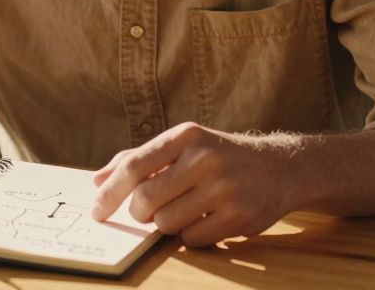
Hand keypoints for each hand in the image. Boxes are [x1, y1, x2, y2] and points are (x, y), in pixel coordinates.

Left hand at [91, 122, 296, 246]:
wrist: (278, 167)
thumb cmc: (218, 156)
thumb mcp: (183, 146)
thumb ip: (139, 159)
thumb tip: (97, 181)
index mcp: (186, 136)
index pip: (134, 165)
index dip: (110, 193)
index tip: (96, 212)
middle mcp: (205, 158)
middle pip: (146, 200)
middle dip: (139, 213)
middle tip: (147, 212)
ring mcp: (224, 188)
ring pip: (167, 223)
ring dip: (167, 224)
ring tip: (183, 211)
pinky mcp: (239, 216)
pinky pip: (192, 238)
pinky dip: (190, 236)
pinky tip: (204, 220)